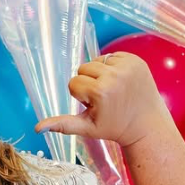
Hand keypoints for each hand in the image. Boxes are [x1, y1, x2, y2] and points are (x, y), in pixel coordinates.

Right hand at [35, 53, 173, 149]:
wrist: (147, 124)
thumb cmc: (115, 127)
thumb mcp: (88, 128)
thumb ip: (63, 124)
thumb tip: (37, 128)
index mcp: (100, 92)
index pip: (73, 83)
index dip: (80, 96)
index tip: (95, 106)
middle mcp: (114, 76)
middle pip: (83, 68)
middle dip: (88, 83)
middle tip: (104, 98)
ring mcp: (127, 66)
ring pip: (96, 61)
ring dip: (100, 74)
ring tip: (112, 90)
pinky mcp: (136, 60)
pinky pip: (112, 56)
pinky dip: (113, 67)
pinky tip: (121, 82)